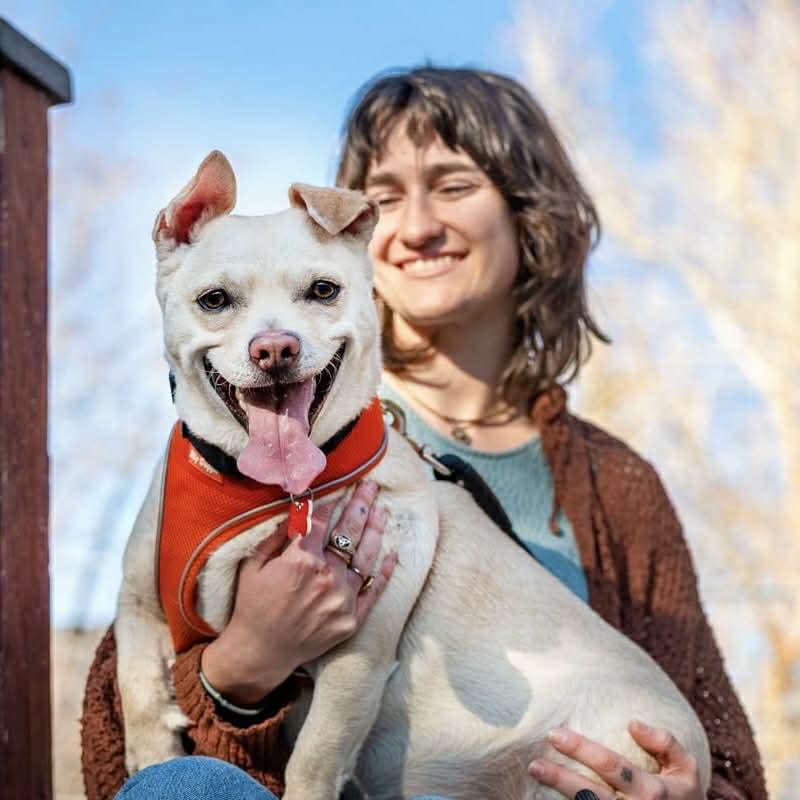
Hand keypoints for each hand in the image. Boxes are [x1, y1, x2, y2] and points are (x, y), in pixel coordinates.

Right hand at [201, 480, 395, 705]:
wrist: (260, 652)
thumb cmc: (252, 605)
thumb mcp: (255, 564)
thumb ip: (278, 536)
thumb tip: (298, 510)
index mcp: (301, 560)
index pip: (321, 521)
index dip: (330, 501)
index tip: (339, 486)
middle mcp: (326, 577)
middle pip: (349, 531)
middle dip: (361, 504)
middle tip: (371, 485)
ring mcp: (342, 599)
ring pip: (365, 556)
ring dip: (375, 529)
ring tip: (381, 510)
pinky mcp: (351, 619)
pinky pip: (374, 590)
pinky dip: (385, 572)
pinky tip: (393, 553)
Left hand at [528, 720, 702, 799]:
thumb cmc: (684, 796)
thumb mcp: (687, 769)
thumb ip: (665, 743)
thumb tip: (632, 724)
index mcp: (653, 791)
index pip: (611, 766)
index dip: (582, 749)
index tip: (556, 734)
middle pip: (592, 794)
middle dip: (561, 777)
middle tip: (535, 762)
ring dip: (559, 793)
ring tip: (536, 774)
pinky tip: (547, 798)